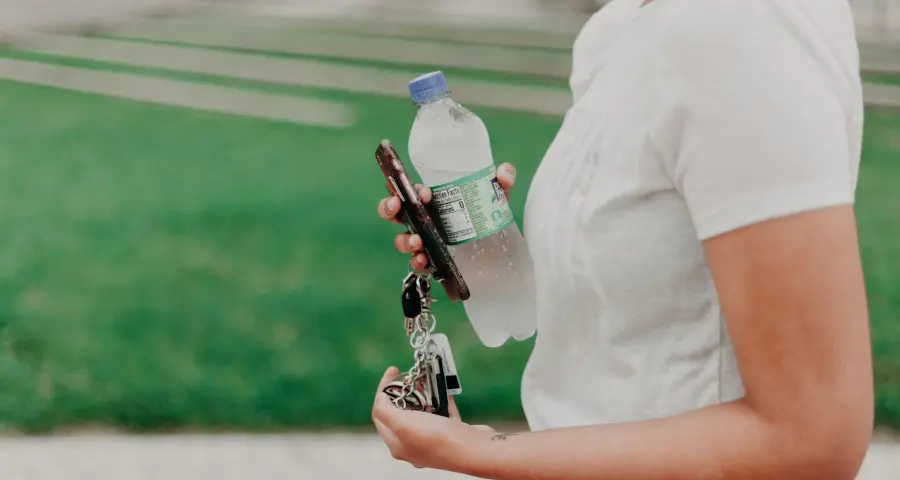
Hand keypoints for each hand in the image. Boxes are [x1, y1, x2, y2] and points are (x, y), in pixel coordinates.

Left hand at [372, 367, 495, 470]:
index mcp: (397, 444)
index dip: (383, 391)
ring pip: (423, 412)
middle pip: (401, 413)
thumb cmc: (438, 439)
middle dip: (405, 392)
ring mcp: (433, 440)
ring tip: (427, 381)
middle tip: (410, 377)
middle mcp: (413, 445)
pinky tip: (443, 389)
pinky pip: (442, 413)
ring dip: (424, 394)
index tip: (393, 371)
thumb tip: (380, 399)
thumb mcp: (402, 423)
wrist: (475, 449)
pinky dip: (441, 399)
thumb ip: (384, 410)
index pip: (380, 414)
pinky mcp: (451, 434)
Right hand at [376, 163, 516, 271]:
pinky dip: (417, 263)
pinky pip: (418, 264)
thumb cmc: (488, 215)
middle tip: (396, 205)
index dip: (409, 188)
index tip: (425, 193)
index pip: (410, 190)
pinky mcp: (433, 261)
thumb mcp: (496, 195)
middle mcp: (424, 219)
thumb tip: (503, 173)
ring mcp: (426, 241)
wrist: (499, 249)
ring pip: (402, 239)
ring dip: (405, 240)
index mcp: (432, 200)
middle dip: (388, 207)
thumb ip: (503, 179)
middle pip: (394, 212)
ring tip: (418, 241)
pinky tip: (423, 261)